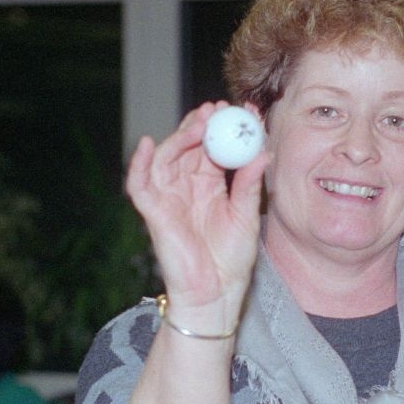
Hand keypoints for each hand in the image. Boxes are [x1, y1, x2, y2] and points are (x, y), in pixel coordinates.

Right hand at [125, 102, 268, 332]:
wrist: (217, 292)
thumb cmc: (231, 259)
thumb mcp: (245, 214)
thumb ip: (249, 183)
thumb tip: (263, 151)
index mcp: (209, 185)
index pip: (213, 148)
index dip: (224, 129)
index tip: (242, 112)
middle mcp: (186, 186)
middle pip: (188, 146)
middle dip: (201, 125)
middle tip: (218, 110)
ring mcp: (168, 197)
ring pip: (167, 157)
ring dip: (180, 136)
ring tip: (200, 122)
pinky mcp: (153, 211)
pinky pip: (139, 184)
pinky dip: (139, 163)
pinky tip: (148, 144)